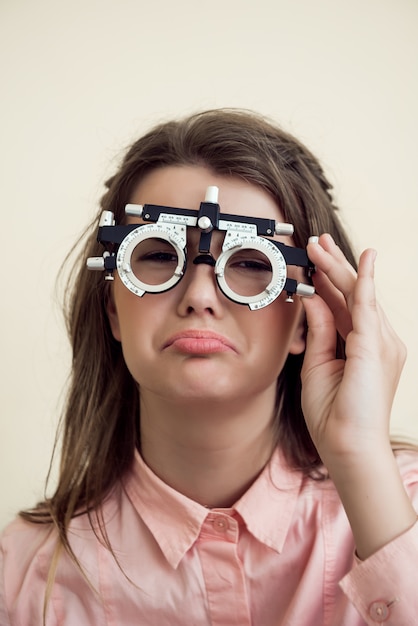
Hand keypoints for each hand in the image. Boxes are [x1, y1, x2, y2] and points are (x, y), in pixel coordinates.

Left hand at [300, 233, 406, 466]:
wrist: (347, 446)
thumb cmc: (333, 416)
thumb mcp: (318, 366)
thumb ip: (318, 332)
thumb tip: (312, 299)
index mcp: (361, 347)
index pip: (344, 305)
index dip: (328, 282)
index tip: (314, 262)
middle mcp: (376, 341)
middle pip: (352, 294)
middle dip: (334, 266)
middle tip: (318, 242)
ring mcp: (380, 342)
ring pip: (357, 294)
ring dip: (338, 268)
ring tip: (320, 245)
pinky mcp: (375, 346)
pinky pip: (367, 307)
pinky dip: (364, 281)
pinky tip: (362, 260)